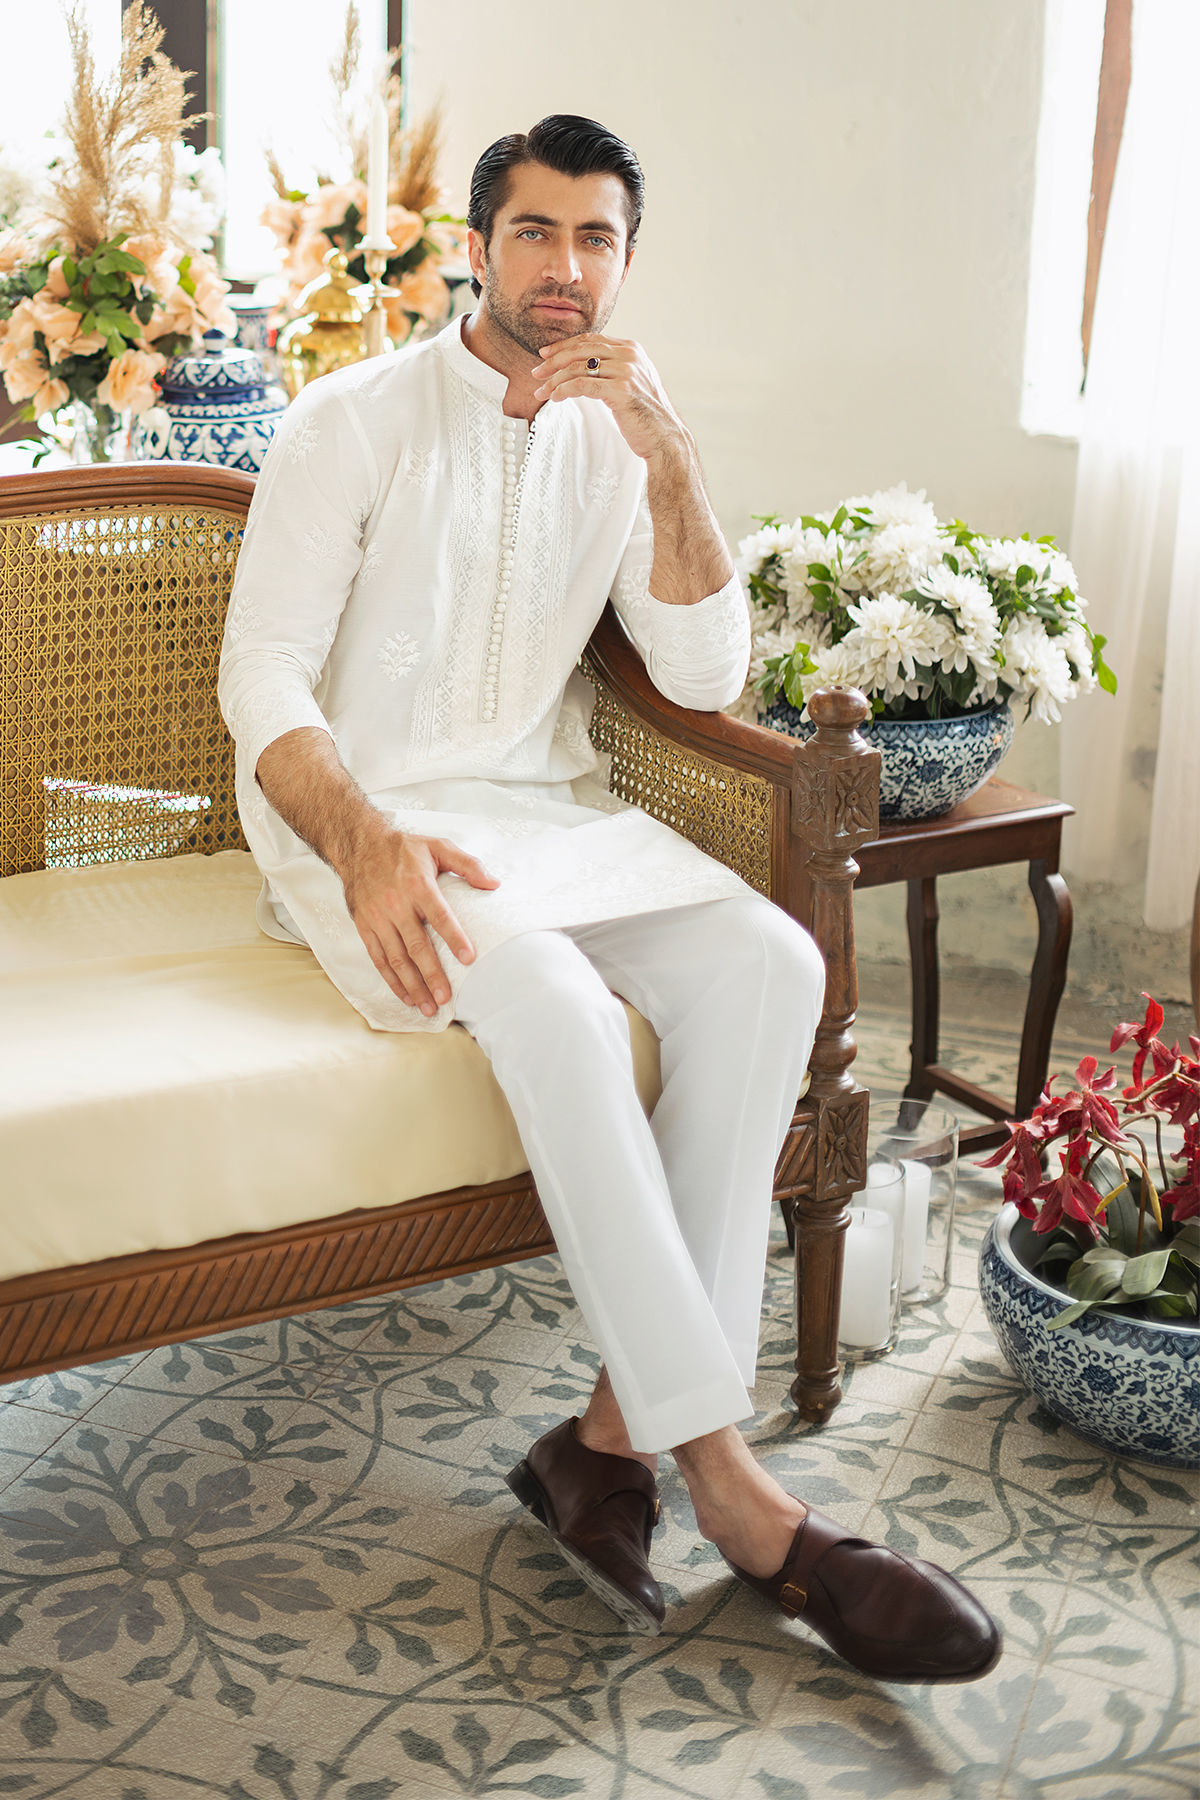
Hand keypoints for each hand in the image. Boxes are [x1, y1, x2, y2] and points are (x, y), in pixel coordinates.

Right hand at [343, 831, 499, 1016]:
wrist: (359, 845)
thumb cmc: (403, 849)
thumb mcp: (438, 846)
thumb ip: (468, 865)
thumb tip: (494, 884)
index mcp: (418, 884)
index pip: (440, 916)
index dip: (454, 938)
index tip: (469, 958)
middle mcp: (396, 904)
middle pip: (416, 946)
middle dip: (432, 975)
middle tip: (446, 998)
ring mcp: (377, 918)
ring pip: (396, 958)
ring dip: (412, 985)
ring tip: (428, 1007)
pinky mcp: (364, 926)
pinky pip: (378, 958)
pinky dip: (391, 980)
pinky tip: (406, 996)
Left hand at [531, 335, 688, 463]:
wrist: (665, 438)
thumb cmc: (645, 415)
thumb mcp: (630, 383)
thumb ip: (612, 369)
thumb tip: (585, 366)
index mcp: (631, 349)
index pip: (590, 339)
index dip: (564, 346)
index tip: (545, 355)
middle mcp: (629, 355)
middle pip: (581, 350)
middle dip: (554, 361)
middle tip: (537, 373)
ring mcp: (626, 371)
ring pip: (578, 367)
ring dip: (554, 380)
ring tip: (541, 392)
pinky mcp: (620, 390)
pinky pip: (582, 384)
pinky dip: (563, 390)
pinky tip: (554, 398)